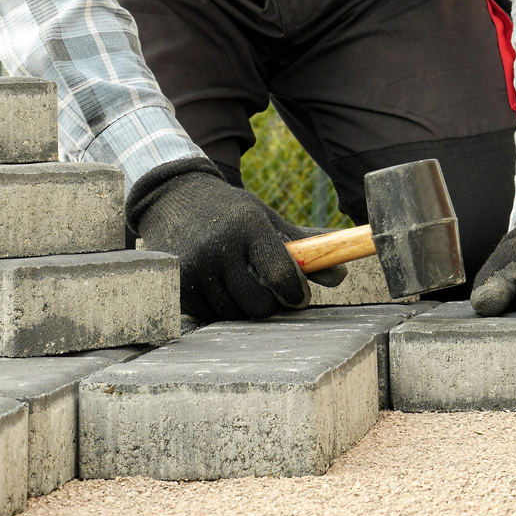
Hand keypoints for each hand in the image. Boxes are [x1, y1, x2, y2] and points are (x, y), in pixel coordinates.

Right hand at [126, 158, 344, 321]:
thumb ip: (304, 247)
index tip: (299, 296)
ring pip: (235, 314)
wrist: (173, 199)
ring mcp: (194, 268)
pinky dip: (220, 308)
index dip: (296, 294)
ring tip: (240, 283)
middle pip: (260, 304)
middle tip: (269, 290)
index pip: (281, 276)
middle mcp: (218, 247)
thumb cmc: (231, 213)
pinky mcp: (177, 285)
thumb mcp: (266, 220)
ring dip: (245, 307)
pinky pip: (210, 317)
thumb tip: (342, 274)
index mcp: (248, 226)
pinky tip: (218, 286)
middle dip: (272, 303)